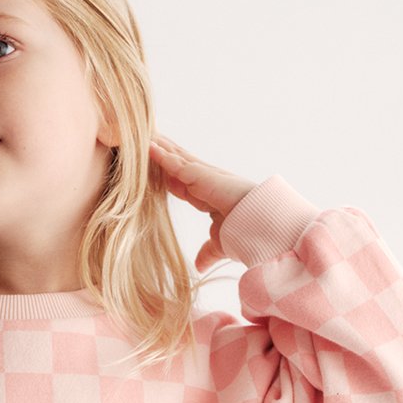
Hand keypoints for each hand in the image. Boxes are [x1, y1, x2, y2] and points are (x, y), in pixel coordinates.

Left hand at [149, 134, 257, 272]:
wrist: (261, 228)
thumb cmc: (247, 233)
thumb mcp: (219, 244)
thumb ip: (207, 251)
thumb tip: (200, 266)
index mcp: (209, 195)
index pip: (182, 183)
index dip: (167, 176)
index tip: (153, 170)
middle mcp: (206, 181)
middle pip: (178, 164)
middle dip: (163, 153)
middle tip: (144, 140)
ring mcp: (204, 176)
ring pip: (176, 158)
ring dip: (159, 148)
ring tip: (141, 135)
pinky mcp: (201, 175)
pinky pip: (175, 164)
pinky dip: (161, 156)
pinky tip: (147, 147)